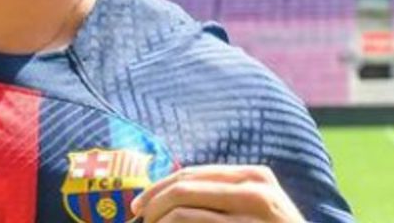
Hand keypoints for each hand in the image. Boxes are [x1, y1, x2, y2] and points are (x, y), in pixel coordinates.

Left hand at [130, 164, 304, 221]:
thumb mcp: (253, 209)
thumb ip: (220, 196)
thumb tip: (163, 196)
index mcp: (253, 176)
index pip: (191, 175)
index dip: (158, 188)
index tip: (138, 205)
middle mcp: (255, 189)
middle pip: (183, 188)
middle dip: (153, 204)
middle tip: (139, 220)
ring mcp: (253, 213)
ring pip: (184, 210)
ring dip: (160, 222)